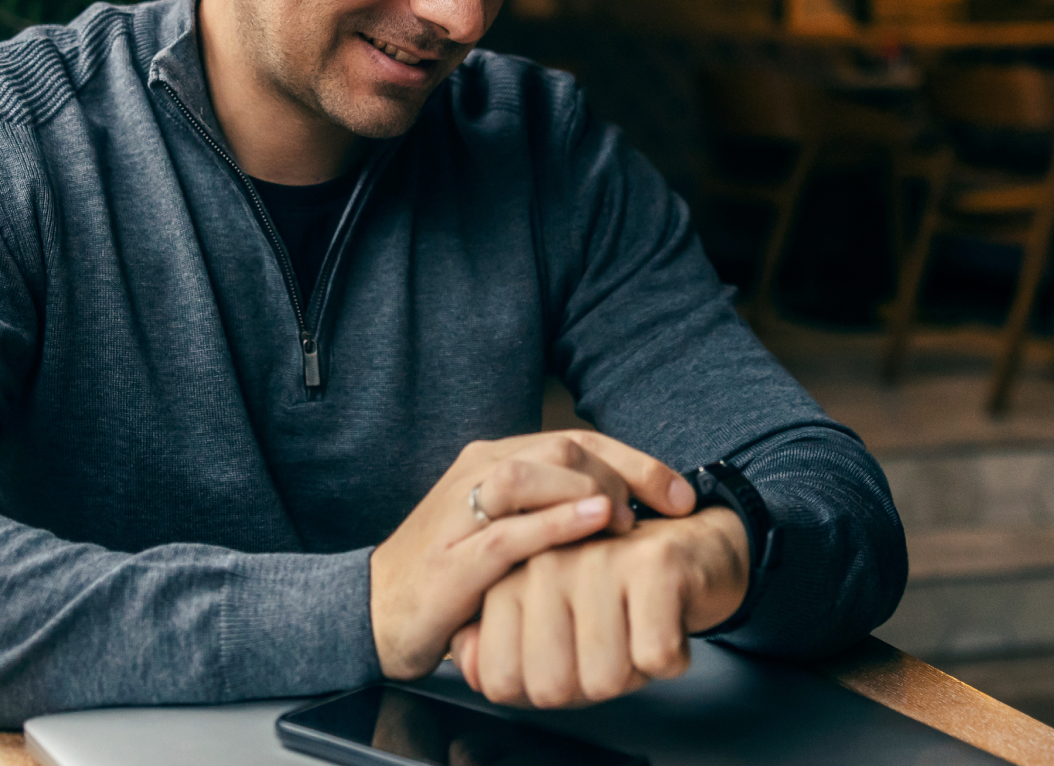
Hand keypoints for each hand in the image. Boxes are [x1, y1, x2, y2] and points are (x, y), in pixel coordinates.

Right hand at [370, 431, 698, 678]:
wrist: (373, 612)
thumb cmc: (451, 576)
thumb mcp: (509, 533)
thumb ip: (554, 513)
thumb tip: (630, 514)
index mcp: (494, 462)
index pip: (575, 441)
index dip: (635, 462)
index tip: (680, 495)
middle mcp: (476, 474)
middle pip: (561, 447)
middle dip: (622, 474)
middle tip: (659, 512)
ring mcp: (460, 513)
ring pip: (531, 474)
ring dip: (590, 490)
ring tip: (627, 518)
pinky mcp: (452, 559)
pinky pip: (508, 530)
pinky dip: (556, 521)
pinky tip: (594, 523)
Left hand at [447, 506, 749, 708]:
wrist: (695, 547)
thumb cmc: (618, 592)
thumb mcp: (550, 624)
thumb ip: (500, 651)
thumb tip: (473, 672)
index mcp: (510, 579)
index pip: (500, 678)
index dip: (542, 690)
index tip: (568, 658)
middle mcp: (545, 562)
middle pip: (551, 686)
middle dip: (589, 686)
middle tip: (610, 645)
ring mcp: (598, 559)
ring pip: (605, 678)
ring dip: (633, 672)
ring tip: (637, 628)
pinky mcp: (654, 563)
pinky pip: (654, 656)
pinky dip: (672, 657)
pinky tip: (668, 620)